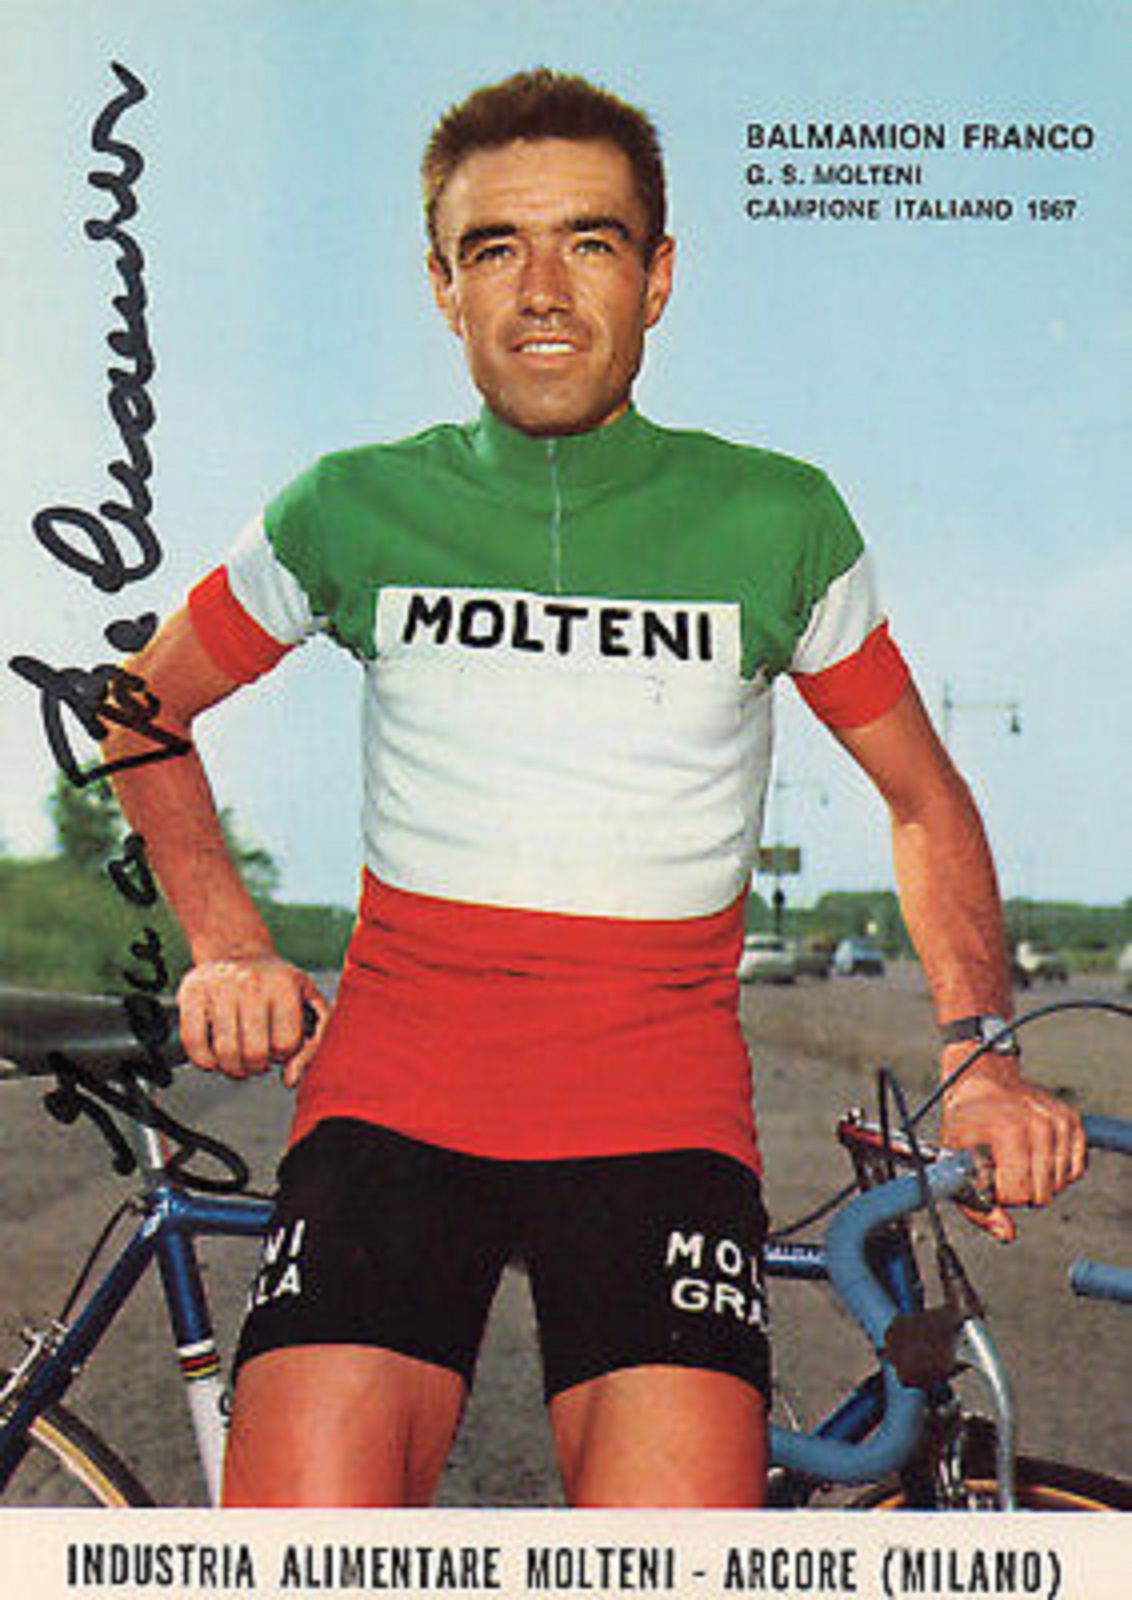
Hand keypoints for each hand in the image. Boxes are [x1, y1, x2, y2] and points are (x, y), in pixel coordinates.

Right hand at [177, 955, 328, 1088]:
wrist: (238, 950)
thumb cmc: (275, 984)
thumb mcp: (308, 1002)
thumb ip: (313, 1042)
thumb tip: (291, 1078)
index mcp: (284, 985)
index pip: (285, 1044)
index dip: (282, 1054)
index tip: (278, 1044)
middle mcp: (251, 983)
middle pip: (254, 1053)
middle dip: (256, 1066)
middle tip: (256, 1059)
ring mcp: (219, 986)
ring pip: (225, 1052)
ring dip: (232, 1067)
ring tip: (238, 1059)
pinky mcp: (192, 991)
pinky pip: (193, 1041)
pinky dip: (203, 1059)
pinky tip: (214, 1056)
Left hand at [939, 1049, 1086, 1241]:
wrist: (980, 1082)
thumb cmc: (964, 1122)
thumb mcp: (955, 1160)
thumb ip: (976, 1205)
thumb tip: (1006, 1234)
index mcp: (1008, 1130)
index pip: (1017, 1195)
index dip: (999, 1194)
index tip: (988, 1176)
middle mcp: (1039, 1123)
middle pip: (1042, 1194)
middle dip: (1020, 1190)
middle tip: (1002, 1167)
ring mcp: (1059, 1120)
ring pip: (1061, 1185)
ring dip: (1038, 1180)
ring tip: (1017, 1157)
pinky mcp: (1072, 1121)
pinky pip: (1076, 1170)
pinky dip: (1057, 1171)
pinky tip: (1036, 1156)